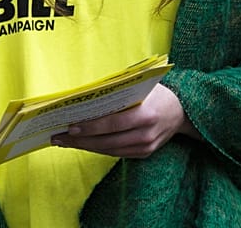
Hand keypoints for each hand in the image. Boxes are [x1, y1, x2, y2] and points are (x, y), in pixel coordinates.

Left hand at [50, 83, 193, 158]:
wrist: (181, 112)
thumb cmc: (156, 93)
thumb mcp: (141, 86)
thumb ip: (118, 91)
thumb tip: (85, 93)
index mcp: (146, 115)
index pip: (113, 124)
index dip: (91, 127)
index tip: (70, 127)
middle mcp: (146, 135)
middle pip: (107, 141)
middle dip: (80, 140)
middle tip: (58, 137)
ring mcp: (146, 147)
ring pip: (109, 150)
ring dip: (85, 146)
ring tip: (65, 141)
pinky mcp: (144, 154)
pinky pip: (116, 153)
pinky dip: (98, 148)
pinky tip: (83, 143)